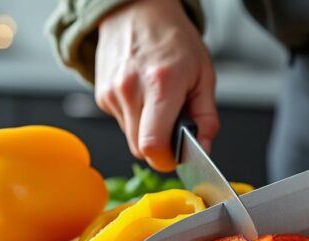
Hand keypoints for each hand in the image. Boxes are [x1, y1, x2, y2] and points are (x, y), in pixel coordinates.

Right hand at [95, 0, 218, 171]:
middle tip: (173, 129)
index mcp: (161, 84)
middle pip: (140, 148)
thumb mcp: (203, 74)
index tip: (177, 154)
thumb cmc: (172, 38)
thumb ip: (206, 117)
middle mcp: (131, 89)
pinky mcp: (101, 96)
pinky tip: (142, 96)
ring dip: (147, 132)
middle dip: (159, 148)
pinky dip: (134, 118)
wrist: (137, 11)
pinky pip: (121, 123)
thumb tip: (204, 147)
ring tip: (157, 104)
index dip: (166, 159)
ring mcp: (111, 93)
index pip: (153, 145)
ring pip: (130, 138)